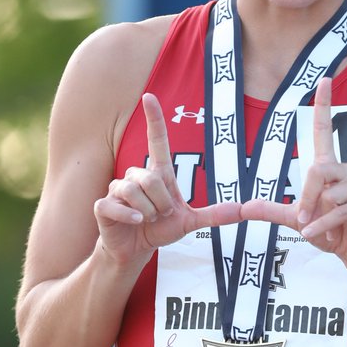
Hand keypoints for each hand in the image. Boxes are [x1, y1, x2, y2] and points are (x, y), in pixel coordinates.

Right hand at [94, 92, 241, 267]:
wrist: (135, 250)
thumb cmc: (159, 229)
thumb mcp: (190, 222)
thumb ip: (215, 215)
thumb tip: (243, 210)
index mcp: (157, 174)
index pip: (157, 140)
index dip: (154, 118)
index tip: (149, 96)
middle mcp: (136, 176)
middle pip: (152, 178)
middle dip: (162, 202)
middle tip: (160, 214)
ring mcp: (117, 189)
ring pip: (135, 191)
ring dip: (148, 211)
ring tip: (146, 219)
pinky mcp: (103, 205)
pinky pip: (117, 205)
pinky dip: (129, 217)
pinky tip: (135, 222)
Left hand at [241, 78, 346, 280]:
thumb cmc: (330, 232)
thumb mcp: (296, 221)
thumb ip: (271, 211)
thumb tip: (243, 206)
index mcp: (329, 169)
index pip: (324, 130)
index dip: (323, 105)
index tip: (324, 79)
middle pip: (317, 169)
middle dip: (306, 198)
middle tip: (303, 221)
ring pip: (330, 192)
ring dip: (318, 218)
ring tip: (323, 231)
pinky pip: (340, 210)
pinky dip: (324, 226)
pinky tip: (323, 237)